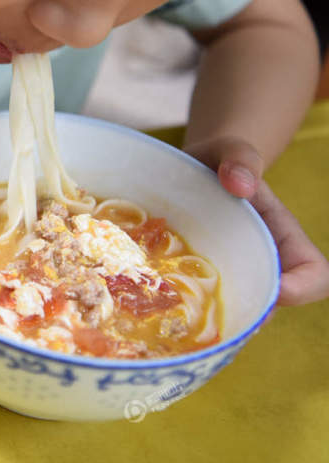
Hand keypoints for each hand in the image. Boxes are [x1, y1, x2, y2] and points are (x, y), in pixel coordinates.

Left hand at [183, 137, 328, 305]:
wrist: (192, 167)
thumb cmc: (219, 159)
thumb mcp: (229, 149)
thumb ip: (239, 157)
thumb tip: (240, 184)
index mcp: (282, 236)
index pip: (315, 275)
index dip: (302, 288)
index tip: (274, 289)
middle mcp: (260, 263)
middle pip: (266, 304)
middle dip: (242, 312)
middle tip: (203, 307)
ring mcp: (231, 274)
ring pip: (230, 309)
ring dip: (205, 313)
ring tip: (172, 306)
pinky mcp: (201, 279)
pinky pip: (197, 302)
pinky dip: (178, 303)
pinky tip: (150, 296)